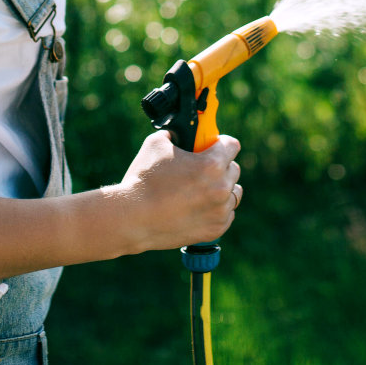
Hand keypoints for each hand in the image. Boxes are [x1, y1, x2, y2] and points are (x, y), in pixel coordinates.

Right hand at [108, 131, 241, 252]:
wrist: (132, 218)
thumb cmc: (143, 180)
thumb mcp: (156, 144)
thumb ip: (175, 134)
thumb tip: (180, 134)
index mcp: (211, 164)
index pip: (232, 145)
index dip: (219, 142)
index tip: (212, 145)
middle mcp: (221, 188)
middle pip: (233, 169)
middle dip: (220, 165)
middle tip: (200, 168)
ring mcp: (219, 211)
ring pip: (233, 192)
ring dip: (221, 187)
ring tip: (201, 188)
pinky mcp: (215, 230)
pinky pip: (227, 213)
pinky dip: (217, 208)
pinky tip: (199, 205)